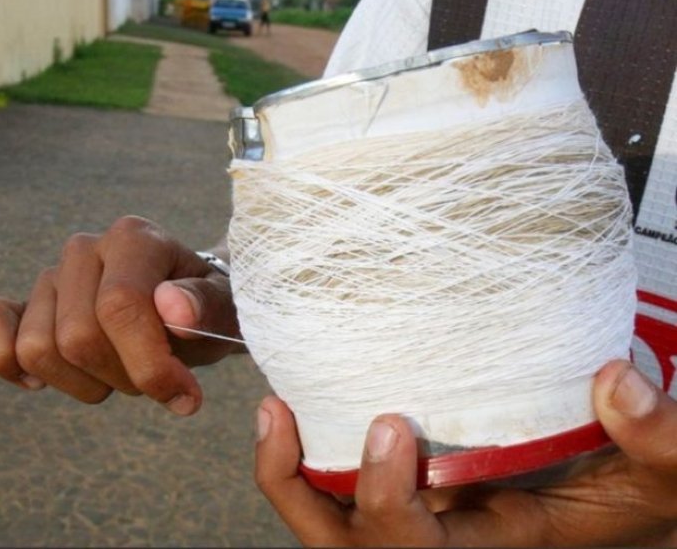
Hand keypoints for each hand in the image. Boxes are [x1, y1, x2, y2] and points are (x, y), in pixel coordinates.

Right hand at [0, 216, 240, 413]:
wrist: (192, 307)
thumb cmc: (209, 310)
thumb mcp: (228, 311)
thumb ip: (208, 306)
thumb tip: (172, 308)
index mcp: (134, 239)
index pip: (119, 307)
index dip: (148, 365)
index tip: (185, 397)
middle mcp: (86, 250)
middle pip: (76, 338)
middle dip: (121, 378)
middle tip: (155, 380)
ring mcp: (51, 276)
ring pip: (36, 350)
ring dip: (83, 383)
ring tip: (120, 374)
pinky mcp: (24, 303)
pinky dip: (4, 360)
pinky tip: (44, 381)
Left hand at [255, 360, 676, 545]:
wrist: (624, 489)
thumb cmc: (639, 486)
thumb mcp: (667, 472)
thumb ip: (659, 436)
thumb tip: (615, 378)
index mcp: (493, 543)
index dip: (389, 505)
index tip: (391, 427)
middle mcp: (443, 538)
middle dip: (303, 496)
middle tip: (284, 416)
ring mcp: (418, 514)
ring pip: (326, 526)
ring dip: (287, 476)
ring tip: (273, 410)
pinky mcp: (408, 484)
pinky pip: (333, 491)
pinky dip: (302, 458)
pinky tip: (294, 405)